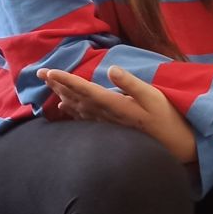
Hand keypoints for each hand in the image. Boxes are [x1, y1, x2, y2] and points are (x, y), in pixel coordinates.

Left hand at [38, 66, 197, 161]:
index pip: (85, 89)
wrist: (173, 145)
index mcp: (115, 104)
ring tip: (48, 84)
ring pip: (78, 108)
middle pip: (76, 97)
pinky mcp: (111, 128)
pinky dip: (72, 110)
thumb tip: (112, 69)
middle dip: (57, 85)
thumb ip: (131, 84)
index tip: (49, 72)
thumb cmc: (166, 117)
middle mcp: (107, 115)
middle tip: (39, 73)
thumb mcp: (153, 96)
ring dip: (62, 95)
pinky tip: (64, 106)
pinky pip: (85, 118)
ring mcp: (108, 123)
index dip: (66, 80)